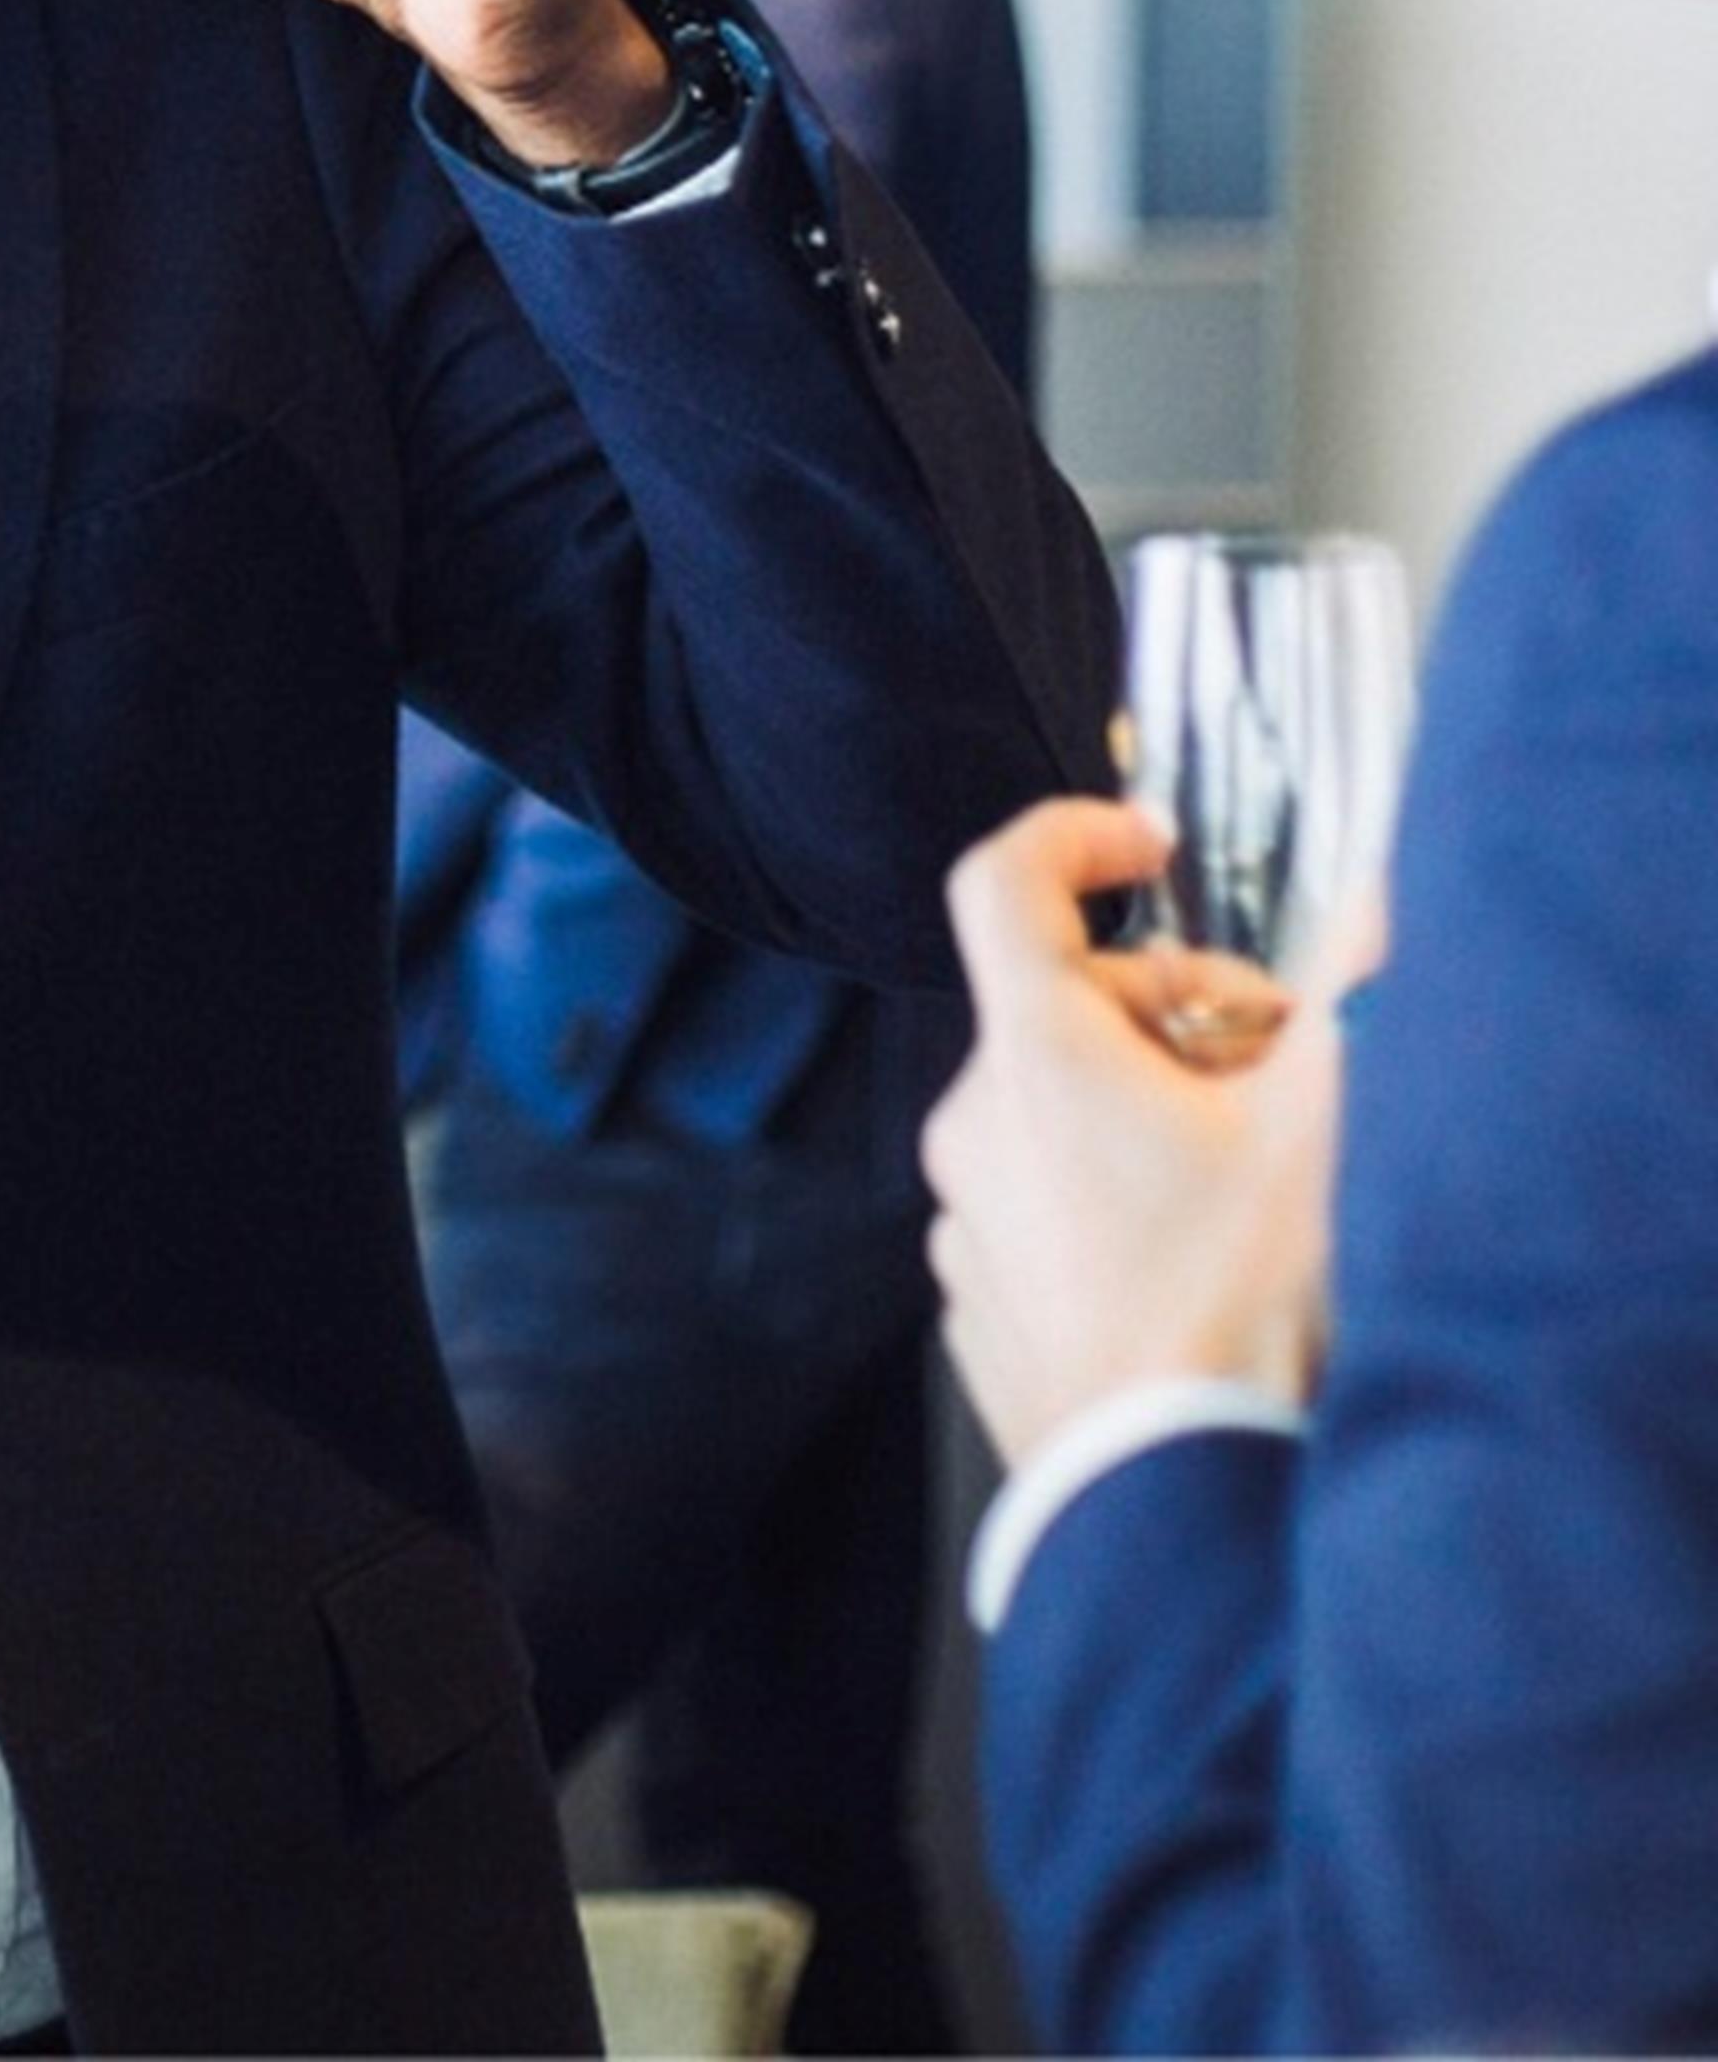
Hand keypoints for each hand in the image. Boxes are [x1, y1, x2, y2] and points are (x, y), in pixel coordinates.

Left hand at [922, 797, 1346, 1465]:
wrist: (1182, 1504)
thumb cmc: (1247, 1316)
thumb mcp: (1323, 1134)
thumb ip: (1349, 997)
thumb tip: (1374, 906)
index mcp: (1034, 1058)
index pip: (1002, 880)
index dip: (1073, 837)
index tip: (1150, 848)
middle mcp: (972, 1122)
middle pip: (1066, 1005)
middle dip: (1176, 1012)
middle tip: (1274, 1067)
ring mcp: (965, 1216)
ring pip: (1056, 1110)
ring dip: (1145, 1111)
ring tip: (1244, 1177)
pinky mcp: (978, 1296)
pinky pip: (1044, 1200)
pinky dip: (1111, 1194)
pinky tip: (1193, 1254)